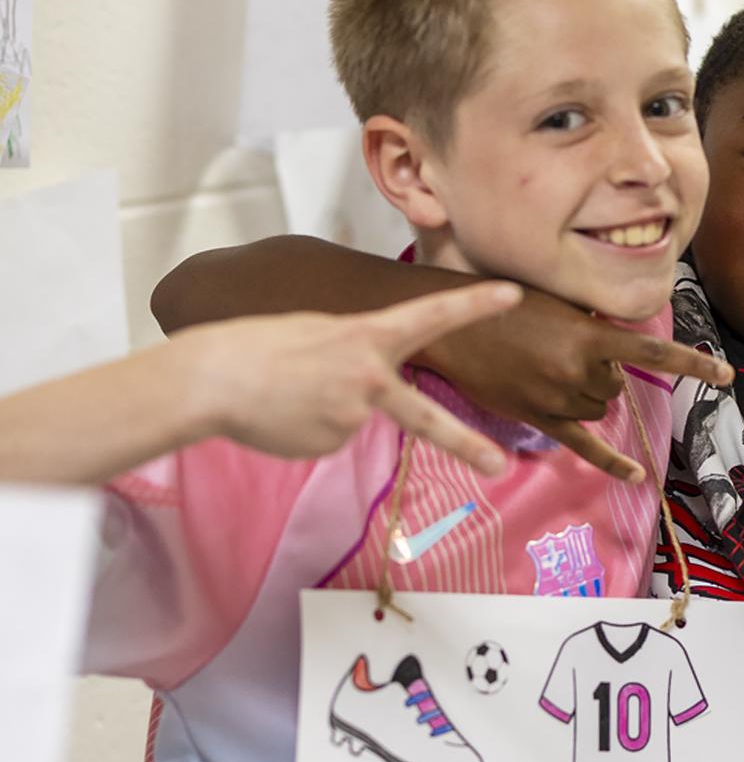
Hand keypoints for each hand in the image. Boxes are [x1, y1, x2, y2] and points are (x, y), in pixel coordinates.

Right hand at [189, 285, 530, 474]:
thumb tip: (366, 391)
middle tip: (498, 466)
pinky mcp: (329, 445)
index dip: (475, 304)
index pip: (432, 317)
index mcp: (368, 337)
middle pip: (428, 421)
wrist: (210, 380)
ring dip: (325, 409)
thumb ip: (356, 351)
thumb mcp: (318, 330)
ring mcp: (352, 417)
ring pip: (355, 418)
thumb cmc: (256, 346)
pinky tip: (282, 414)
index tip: (515, 295)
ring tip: (285, 392)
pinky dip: (309, 427)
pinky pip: (330, 436)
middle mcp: (370, 379)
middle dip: (467, 446)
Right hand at [413, 282, 731, 483]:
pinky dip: (612, 462)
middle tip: (563, 350)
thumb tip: (619, 344)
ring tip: (547, 369)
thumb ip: (596, 325)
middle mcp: (581, 371)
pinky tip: (638, 476)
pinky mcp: (541, 419)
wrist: (455, 328)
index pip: (655, 353)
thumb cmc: (506, 305)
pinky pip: (585, 446)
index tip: (727, 375)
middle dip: (602, 371)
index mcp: (591, 336)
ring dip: (588, 394)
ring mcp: (560, 399)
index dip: (695, 364)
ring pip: (600, 408)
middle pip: (617, 385)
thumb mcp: (561, 303)